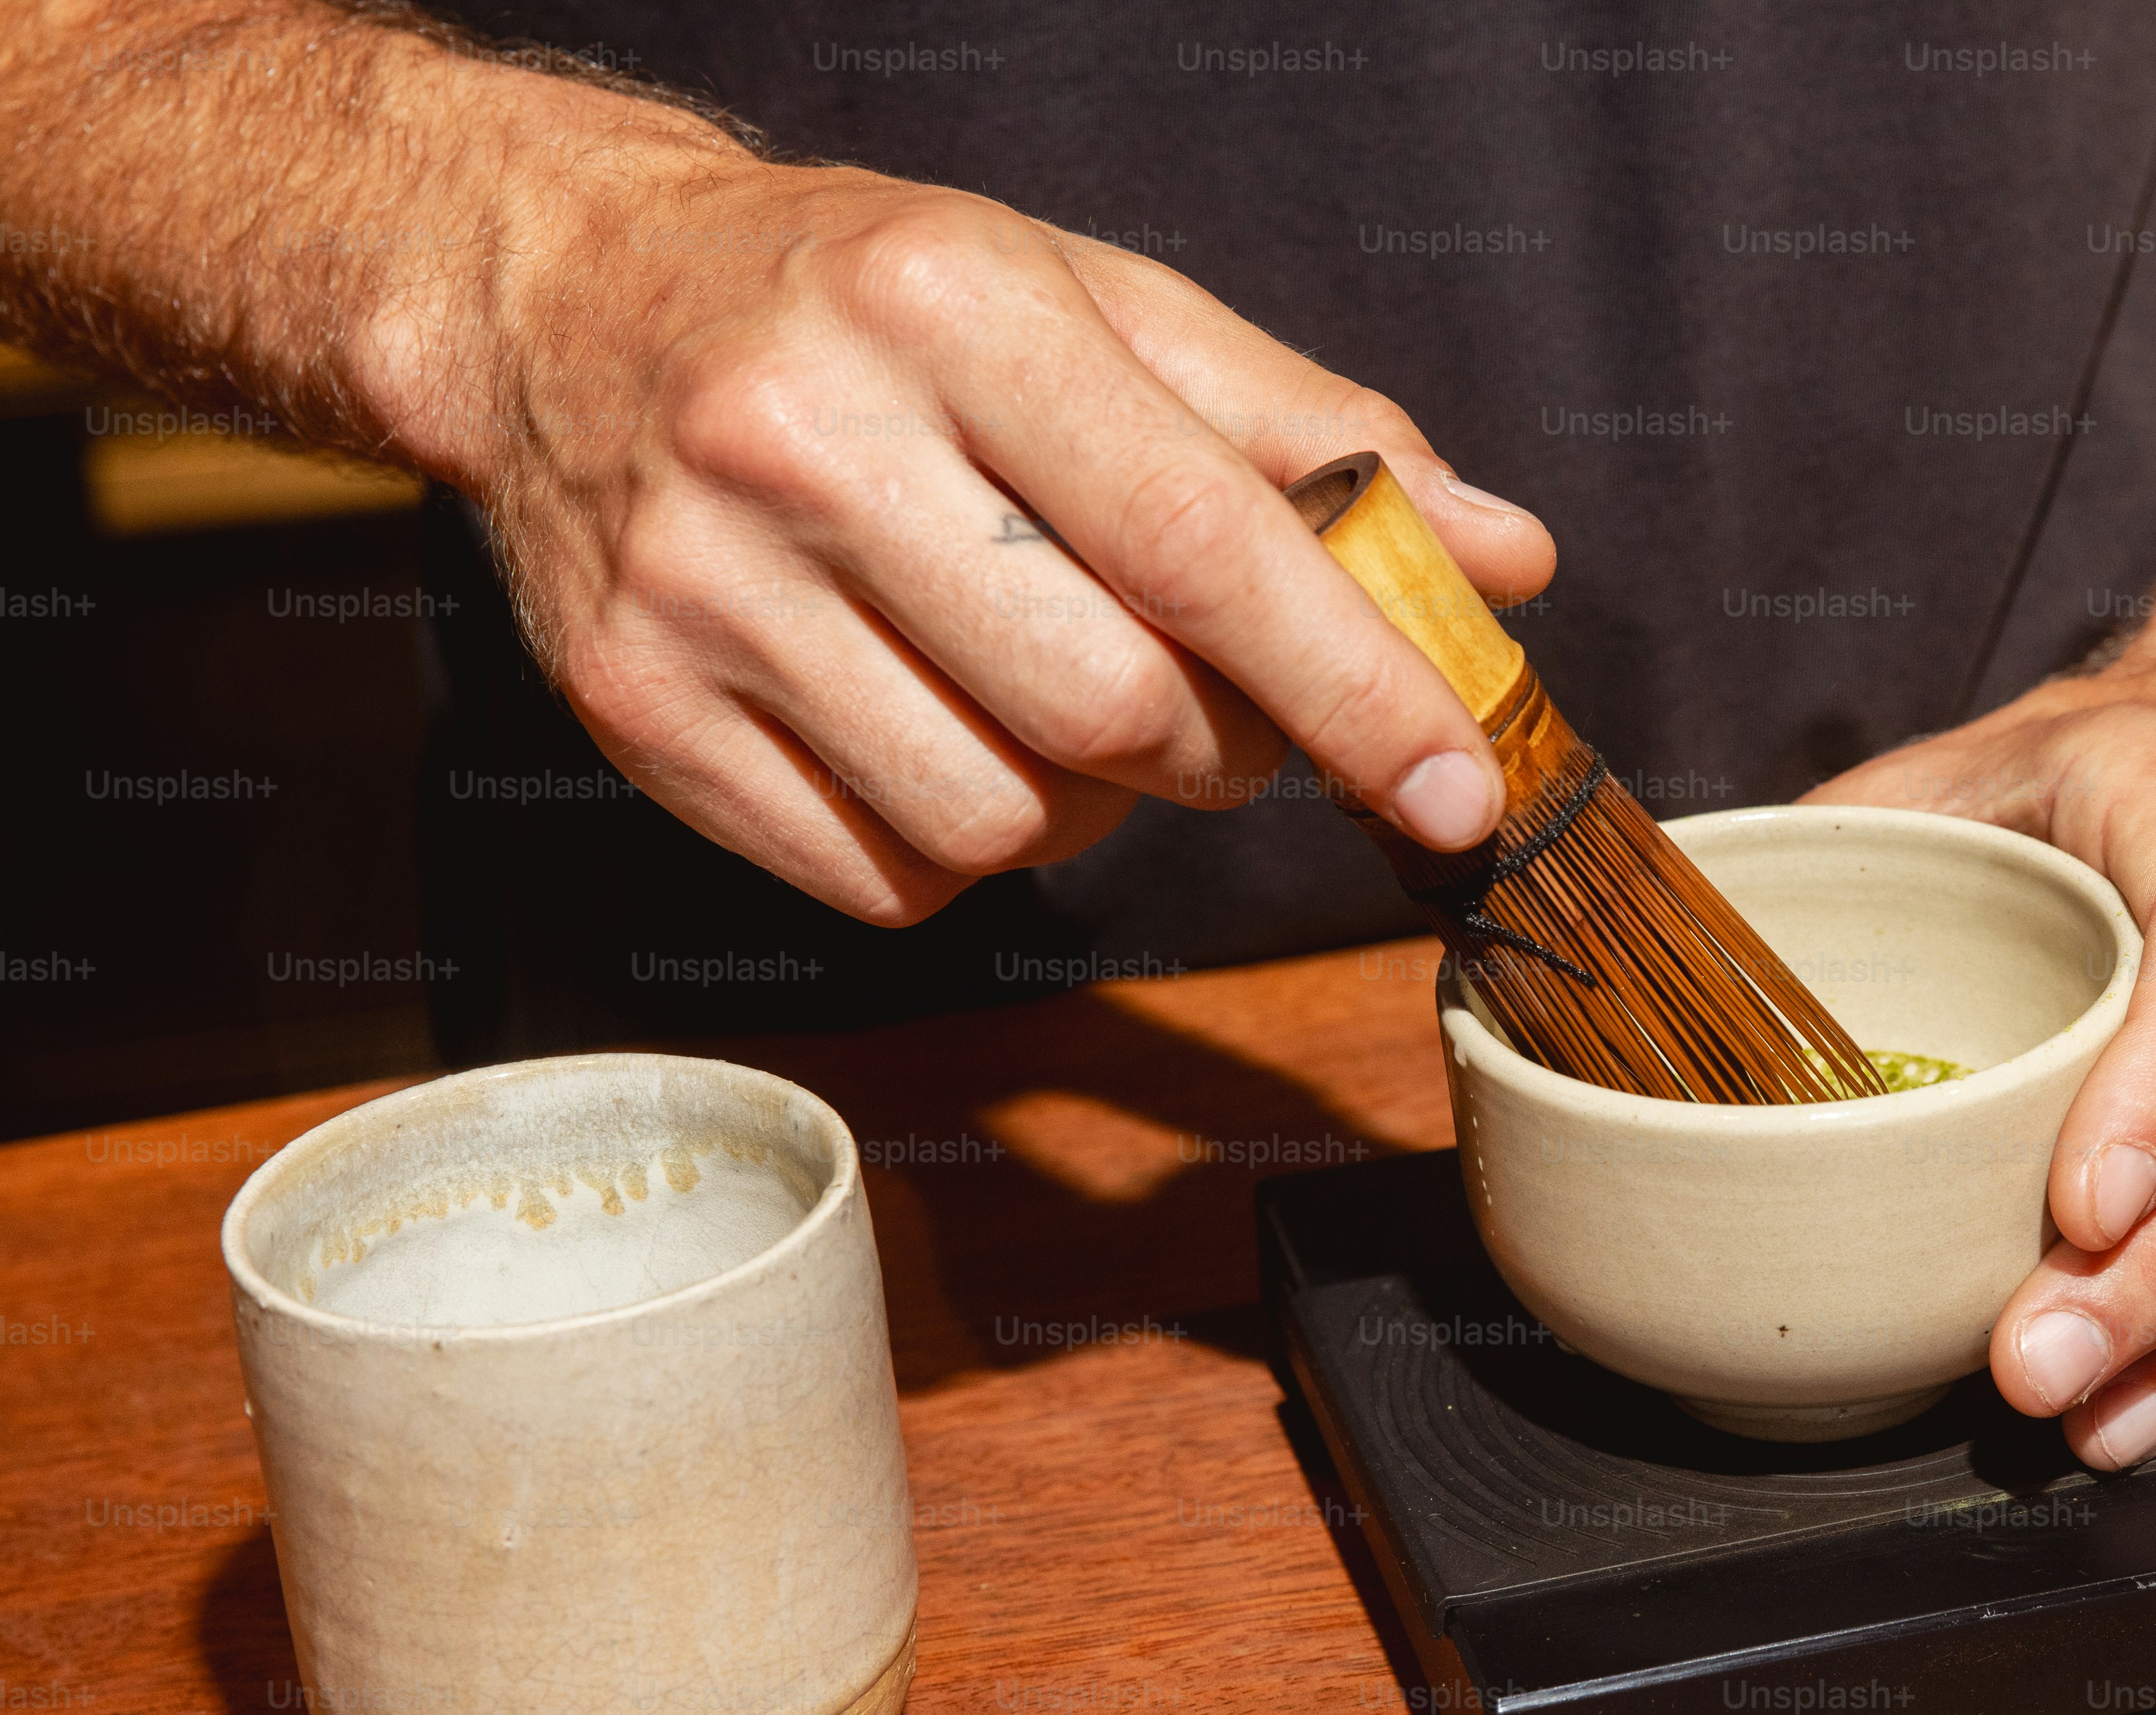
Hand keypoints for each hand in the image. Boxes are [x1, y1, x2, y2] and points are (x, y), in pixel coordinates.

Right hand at [428, 154, 1554, 921]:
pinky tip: (932, 723)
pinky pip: (891, 877)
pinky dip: (958, 841)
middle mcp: (804, 439)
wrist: (554, 297)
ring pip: (1006, 819)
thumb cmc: (868, 304)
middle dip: (1219, 743)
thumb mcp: (1094, 304)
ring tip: (1045, 684)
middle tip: (1214, 693)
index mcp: (947, 307)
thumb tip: (1502, 560)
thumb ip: (1309, 435)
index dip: (1354, 685)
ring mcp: (702, 589)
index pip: (1202, 544)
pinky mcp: (638, 710)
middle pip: (1115, 712)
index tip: (1460, 784)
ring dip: (1088, 800)